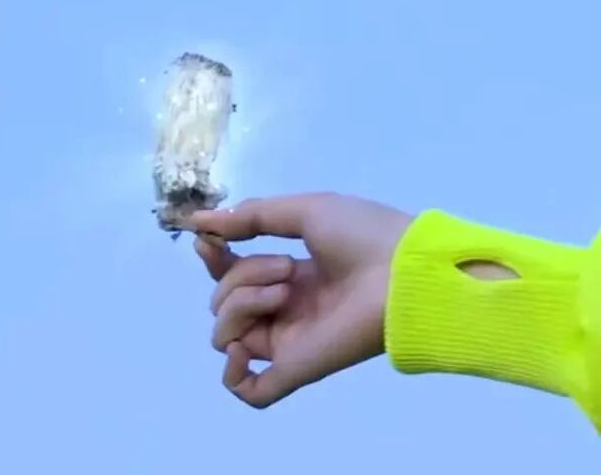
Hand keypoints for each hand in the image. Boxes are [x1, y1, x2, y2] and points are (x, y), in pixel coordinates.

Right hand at [190, 192, 413, 407]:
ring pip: (227, 334)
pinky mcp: (295, 369)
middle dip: (240, 275)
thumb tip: (197, 221)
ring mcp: (288, 342)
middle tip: (286, 267)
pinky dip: (233, 371)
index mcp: (291, 277)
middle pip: (224, 301)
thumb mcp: (304, 211)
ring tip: (286, 289)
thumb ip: (252, 216)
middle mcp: (285, 311)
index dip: (214, 258)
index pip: (232, 274)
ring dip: (242, 302)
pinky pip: (249, 390)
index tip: (205, 240)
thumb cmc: (363, 237)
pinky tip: (241, 347)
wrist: (403, 271)